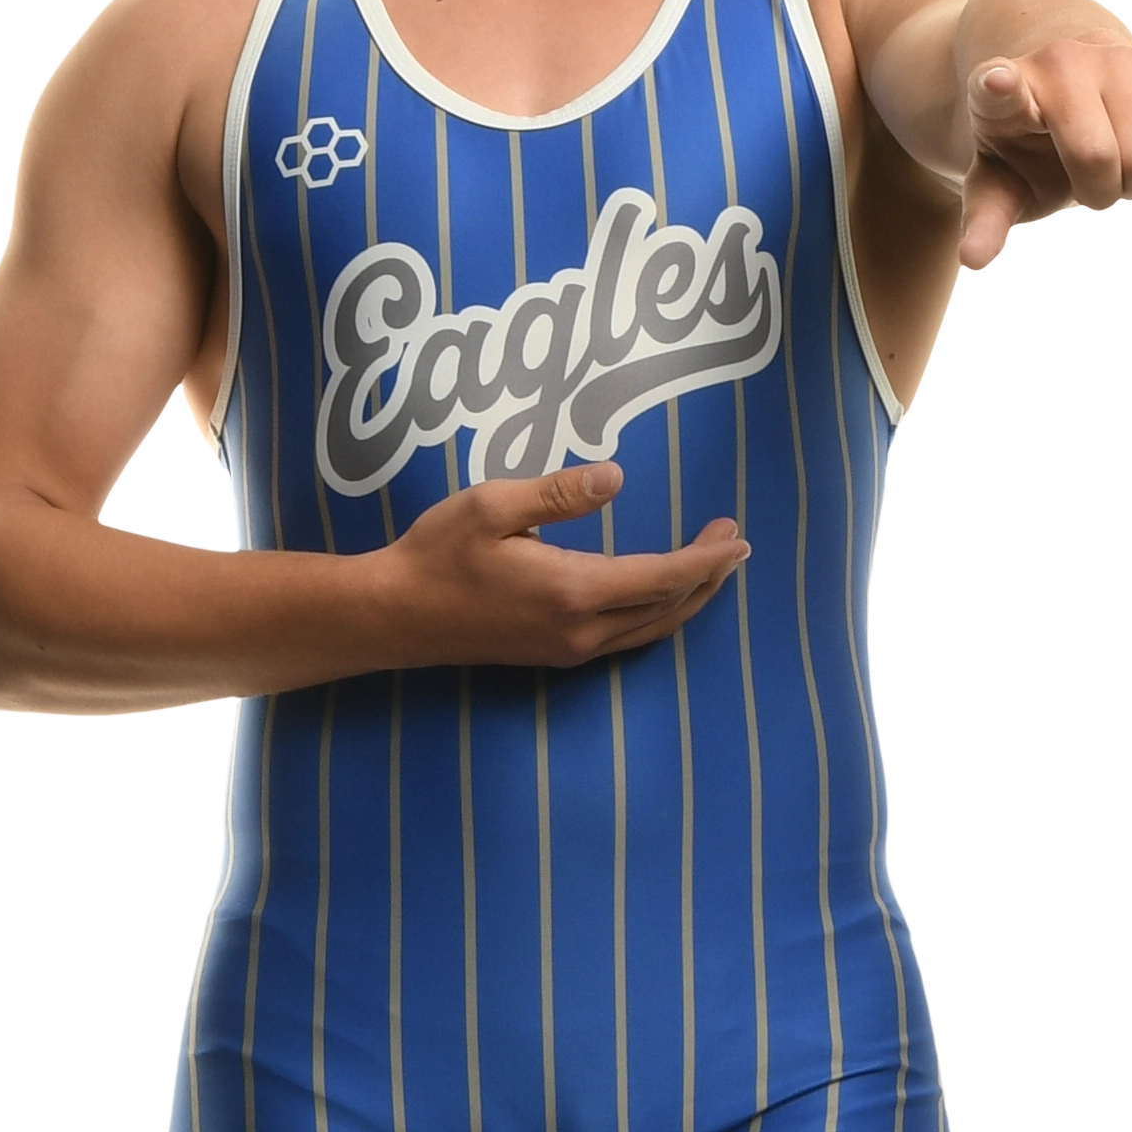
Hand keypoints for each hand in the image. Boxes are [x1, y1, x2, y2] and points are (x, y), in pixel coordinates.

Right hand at [370, 463, 749, 667]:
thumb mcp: (491, 505)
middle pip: (668, 608)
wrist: (393, 616)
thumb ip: (558, 493)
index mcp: (572, 592)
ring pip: (651, 630)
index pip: (663, 577)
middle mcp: (580, 631)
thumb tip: (617, 477)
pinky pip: (628, 638)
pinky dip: (659, 614)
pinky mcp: (555, 655)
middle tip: (732, 539)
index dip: (707, 558)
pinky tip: (662, 594)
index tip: (738, 537)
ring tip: (711, 565)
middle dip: (708, 575)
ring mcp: (569, 650)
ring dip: (688, 598)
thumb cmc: (436, 554)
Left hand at [959, 30, 1131, 271]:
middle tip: (1087, 178)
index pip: (998, 89)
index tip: (996, 82)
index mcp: (999, 94)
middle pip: (1097, 157)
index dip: (998, 88)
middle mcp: (1059, 61)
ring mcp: (1117, 57)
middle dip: (1098, 192)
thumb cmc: (1031, 152)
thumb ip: (986, 221)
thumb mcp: (1001, 187)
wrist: (1079, 95)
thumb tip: (973, 261)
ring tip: (1117, 163)